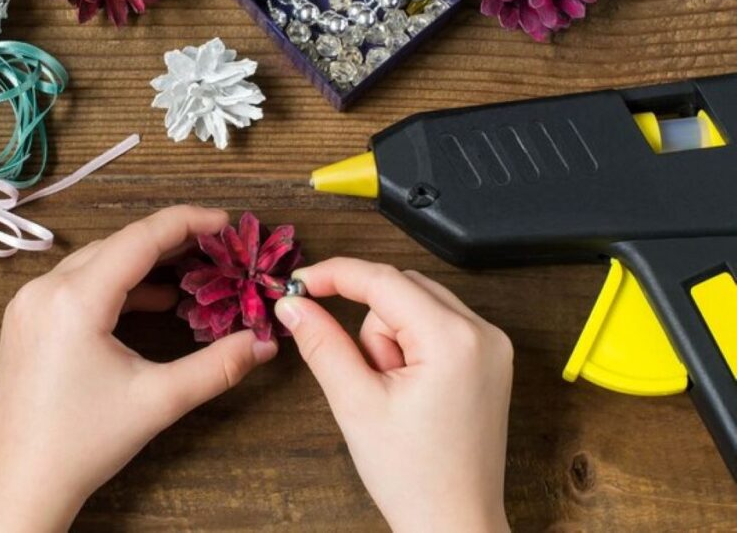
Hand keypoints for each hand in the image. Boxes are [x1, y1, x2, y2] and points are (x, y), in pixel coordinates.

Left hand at [0, 206, 278, 531]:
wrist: (21, 483)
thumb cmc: (83, 443)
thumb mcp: (159, 400)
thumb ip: (217, 366)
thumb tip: (264, 343)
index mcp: (75, 300)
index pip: (140, 238)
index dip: (187, 223)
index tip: (225, 222)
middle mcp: (44, 290)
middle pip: (118, 244)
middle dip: (169, 241)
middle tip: (215, 247)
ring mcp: (28, 304)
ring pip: (96, 262)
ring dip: (142, 262)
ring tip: (190, 269)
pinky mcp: (24, 321)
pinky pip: (76, 283)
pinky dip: (115, 284)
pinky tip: (148, 300)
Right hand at [274, 258, 512, 531]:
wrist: (454, 525)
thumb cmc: (414, 477)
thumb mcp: (355, 403)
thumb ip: (321, 343)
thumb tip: (292, 305)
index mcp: (453, 339)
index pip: (383, 280)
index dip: (334, 275)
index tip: (297, 283)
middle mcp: (482, 332)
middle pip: (401, 288)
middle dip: (370, 325)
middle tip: (363, 374)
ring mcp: (491, 346)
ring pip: (416, 305)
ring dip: (389, 338)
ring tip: (392, 393)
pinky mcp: (488, 360)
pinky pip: (435, 325)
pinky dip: (410, 346)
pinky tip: (409, 389)